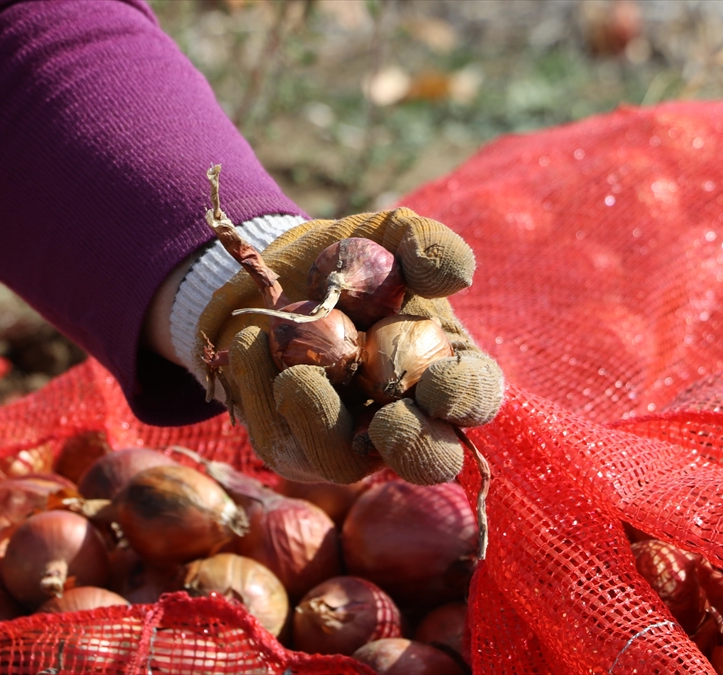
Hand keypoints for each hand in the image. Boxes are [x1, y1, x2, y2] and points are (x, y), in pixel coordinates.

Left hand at [196, 208, 503, 484]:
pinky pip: (283, 441)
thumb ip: (423, 243)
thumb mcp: (383, 234)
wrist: (269, 272)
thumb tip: (457, 275)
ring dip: (320, 420)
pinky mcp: (293, 446)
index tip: (437, 382)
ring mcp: (348, 439)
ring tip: (292, 375)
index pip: (474, 397)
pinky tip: (249, 347)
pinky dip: (262, 394)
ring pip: (345, 463)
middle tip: (386, 420)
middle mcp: (404, 415)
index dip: (464, 398)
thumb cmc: (342, 256)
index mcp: (443, 368)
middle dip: (414, 449)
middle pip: (429, 461)